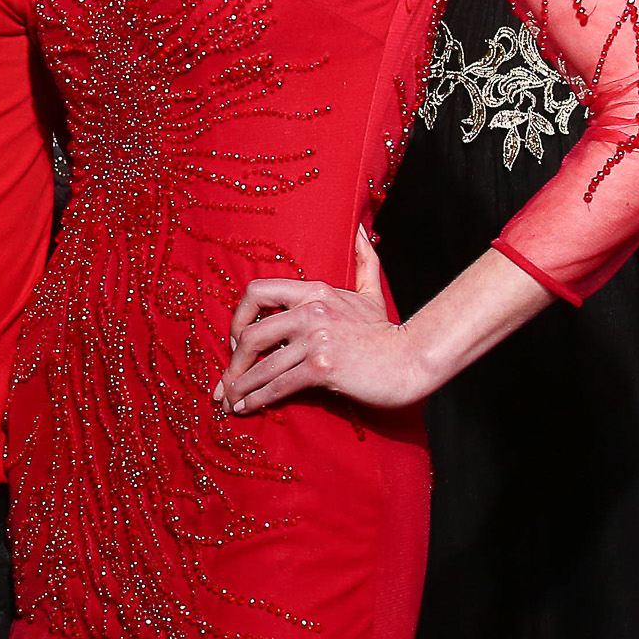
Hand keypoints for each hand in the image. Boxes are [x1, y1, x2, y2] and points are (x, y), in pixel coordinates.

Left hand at [214, 226, 430, 414]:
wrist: (410, 361)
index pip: (257, 292)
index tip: (237, 341)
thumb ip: (364, 260)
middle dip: (234, 360)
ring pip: (262, 365)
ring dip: (240, 386)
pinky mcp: (321, 367)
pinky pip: (279, 384)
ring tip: (229, 401)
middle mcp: (311, 311)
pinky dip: (258, 398)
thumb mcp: (371, 291)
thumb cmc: (386, 333)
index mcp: (315, 291)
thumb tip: (362, 230)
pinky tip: (247, 408)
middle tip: (228, 379)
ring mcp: (316, 339)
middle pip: (251, 333)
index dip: (238, 317)